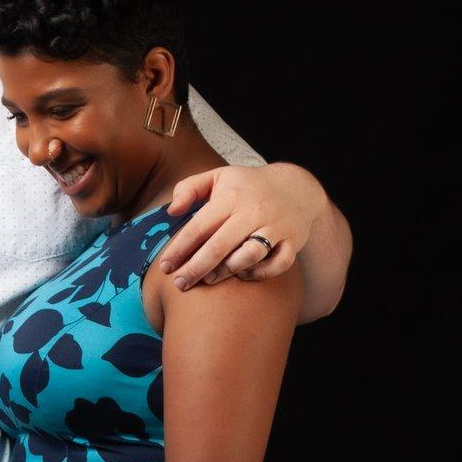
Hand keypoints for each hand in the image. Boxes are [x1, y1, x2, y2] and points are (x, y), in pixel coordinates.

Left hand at [154, 163, 329, 289]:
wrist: (297, 187)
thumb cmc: (248, 186)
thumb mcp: (218, 176)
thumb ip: (189, 188)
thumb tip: (171, 211)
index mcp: (231, 197)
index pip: (199, 227)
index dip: (179, 249)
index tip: (165, 267)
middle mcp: (253, 212)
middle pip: (219, 246)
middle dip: (195, 268)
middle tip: (179, 284)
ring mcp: (275, 227)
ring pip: (249, 256)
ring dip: (226, 272)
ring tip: (208, 280)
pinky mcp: (292, 241)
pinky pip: (278, 264)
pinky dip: (261, 273)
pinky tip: (243, 275)